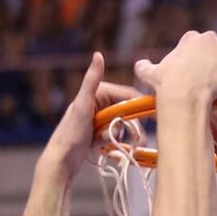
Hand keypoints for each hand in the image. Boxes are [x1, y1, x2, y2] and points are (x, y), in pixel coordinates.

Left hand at [48, 50, 137, 178]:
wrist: (60, 161)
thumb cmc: (70, 133)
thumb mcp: (83, 105)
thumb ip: (92, 80)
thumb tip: (98, 54)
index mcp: (98, 92)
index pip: (127, 95)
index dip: (141, 105)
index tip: (156, 116)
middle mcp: (99, 102)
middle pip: (126, 111)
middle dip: (132, 127)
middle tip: (142, 142)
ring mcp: (99, 118)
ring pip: (121, 124)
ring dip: (120, 135)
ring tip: (115, 144)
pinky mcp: (97, 132)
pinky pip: (113, 134)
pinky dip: (111, 141)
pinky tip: (100, 146)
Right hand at [135, 30, 216, 106]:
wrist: (184, 97)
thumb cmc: (167, 86)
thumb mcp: (151, 75)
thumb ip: (144, 67)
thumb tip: (139, 65)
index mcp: (190, 38)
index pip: (197, 44)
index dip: (197, 58)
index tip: (196, 71)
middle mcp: (207, 38)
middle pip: (214, 48)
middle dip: (213, 60)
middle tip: (209, 79)